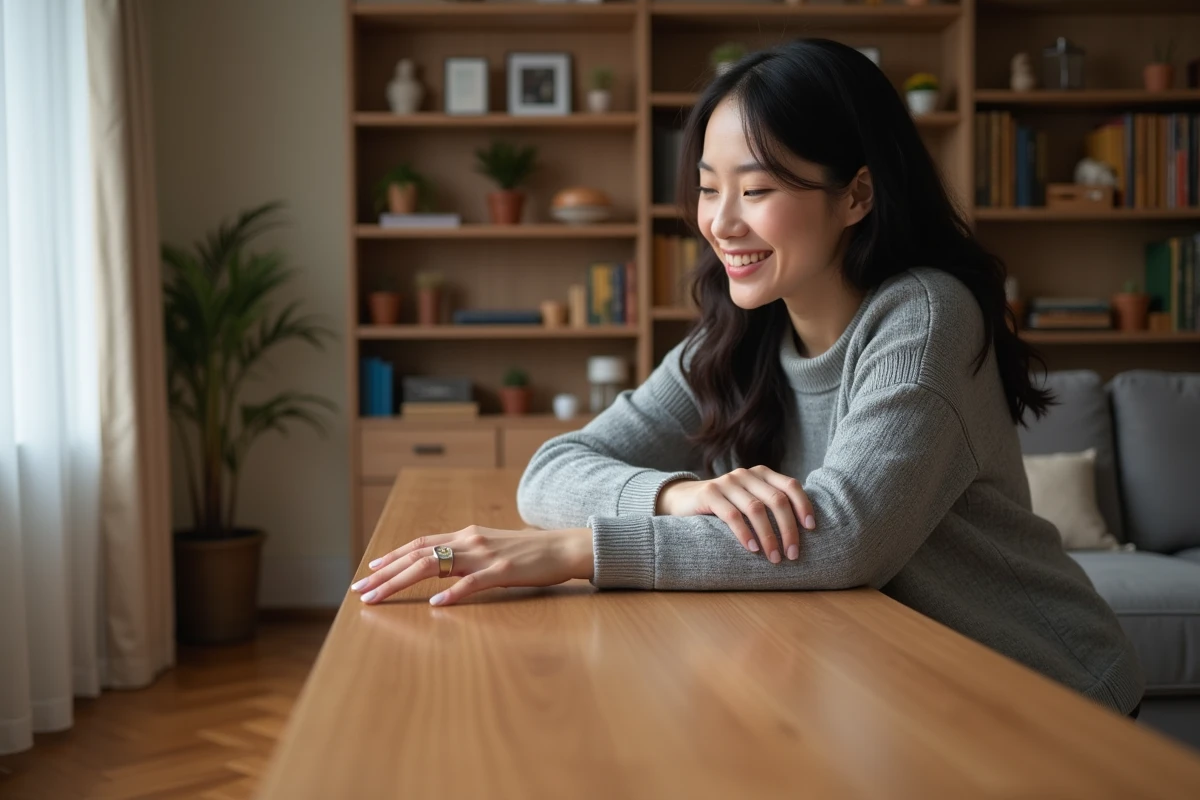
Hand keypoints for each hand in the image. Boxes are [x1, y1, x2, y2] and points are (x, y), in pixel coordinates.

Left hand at [350, 526, 593, 606]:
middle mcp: (470, 541)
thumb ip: (468, 556)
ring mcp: (486, 555)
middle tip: (359, 589)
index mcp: (467, 536)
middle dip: (385, 573)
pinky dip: (453, 593)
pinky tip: (436, 604)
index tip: (370, 570)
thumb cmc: (530, 552)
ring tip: (379, 597)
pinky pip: (473, 583)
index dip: (393, 556)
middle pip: (418, 555)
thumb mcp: (493, 548)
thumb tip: (444, 569)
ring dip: (401, 582)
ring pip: (434, 565)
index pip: (421, 544)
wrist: (565, 546)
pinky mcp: (504, 570)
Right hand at [656, 466, 814, 562]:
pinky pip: (732, 515)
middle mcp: (746, 474)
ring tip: (775, 558)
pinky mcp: (709, 493)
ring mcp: (727, 482)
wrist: (684, 499)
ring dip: (769, 536)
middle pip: (776, 500)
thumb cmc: (725, 505)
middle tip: (793, 554)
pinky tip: (753, 549)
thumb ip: (770, 504)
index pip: (790, 486)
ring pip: (756, 509)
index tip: (811, 529)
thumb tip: (804, 529)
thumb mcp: (750, 500)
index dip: (803, 506)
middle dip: (788, 529)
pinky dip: (745, 534)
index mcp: (761, 473)